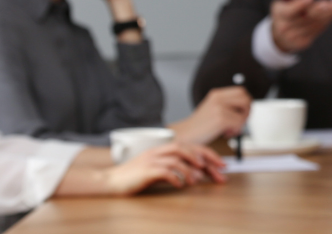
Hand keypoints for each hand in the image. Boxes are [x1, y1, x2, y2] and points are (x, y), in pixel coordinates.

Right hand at [104, 142, 225, 194]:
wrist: (110, 181)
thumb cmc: (134, 178)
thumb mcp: (157, 171)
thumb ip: (175, 169)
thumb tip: (197, 174)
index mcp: (163, 149)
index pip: (190, 147)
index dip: (208, 154)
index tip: (221, 165)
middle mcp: (158, 151)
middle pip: (187, 148)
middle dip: (206, 159)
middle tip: (220, 170)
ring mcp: (151, 159)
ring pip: (177, 157)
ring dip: (191, 168)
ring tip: (199, 180)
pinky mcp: (145, 170)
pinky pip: (164, 170)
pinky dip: (175, 177)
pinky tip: (181, 185)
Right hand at [170, 86, 251, 143]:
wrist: (185, 135)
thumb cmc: (200, 127)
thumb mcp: (213, 109)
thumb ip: (227, 106)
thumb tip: (247, 108)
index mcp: (216, 94)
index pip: (241, 91)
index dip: (246, 103)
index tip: (242, 113)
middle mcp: (218, 98)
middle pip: (246, 98)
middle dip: (247, 112)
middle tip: (239, 122)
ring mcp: (219, 107)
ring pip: (244, 112)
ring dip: (241, 123)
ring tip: (230, 129)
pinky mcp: (221, 118)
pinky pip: (239, 123)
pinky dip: (235, 131)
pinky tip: (225, 134)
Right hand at [270, 0, 331, 53]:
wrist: (279, 37)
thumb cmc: (284, 11)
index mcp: (279, 14)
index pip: (289, 11)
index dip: (299, 4)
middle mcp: (285, 27)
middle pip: (305, 18)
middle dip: (318, 11)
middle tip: (328, 3)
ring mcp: (295, 37)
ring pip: (314, 24)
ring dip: (327, 14)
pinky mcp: (304, 42)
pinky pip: (318, 30)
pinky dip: (327, 20)